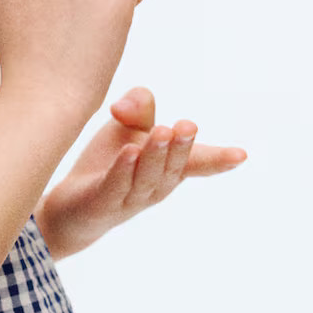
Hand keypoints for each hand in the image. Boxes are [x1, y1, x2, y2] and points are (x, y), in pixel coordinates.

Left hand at [34, 86, 247, 259]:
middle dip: (181, 147)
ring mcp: (129, 199)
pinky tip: (129, 152)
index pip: (198, 164)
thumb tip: (126, 105)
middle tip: (187, 126)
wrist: (71, 207)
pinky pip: (115, 187)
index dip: (219, 161)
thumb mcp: (126, 127)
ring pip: (146, 178)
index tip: (241, 155)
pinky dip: (123, 171)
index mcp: (168, 168)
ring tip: (162, 131)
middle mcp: (155, 187)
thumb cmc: (109, 164)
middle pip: (173, 169)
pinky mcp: (101, 204)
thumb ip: (139, 107)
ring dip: (155, 155)